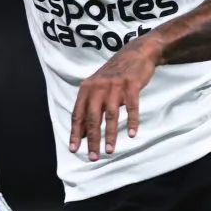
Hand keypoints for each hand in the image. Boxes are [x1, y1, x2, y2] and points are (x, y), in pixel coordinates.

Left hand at [70, 35, 161, 160]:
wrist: (136, 53)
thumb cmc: (115, 75)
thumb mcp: (98, 87)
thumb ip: (90, 108)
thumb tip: (82, 133)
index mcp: (87, 88)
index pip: (78, 114)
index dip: (75, 133)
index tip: (74, 150)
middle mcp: (98, 87)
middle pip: (92, 117)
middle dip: (92, 139)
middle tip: (93, 157)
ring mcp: (115, 86)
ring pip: (110, 114)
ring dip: (109, 135)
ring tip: (109, 151)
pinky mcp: (131, 85)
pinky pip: (131, 106)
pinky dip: (132, 121)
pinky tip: (131, 134)